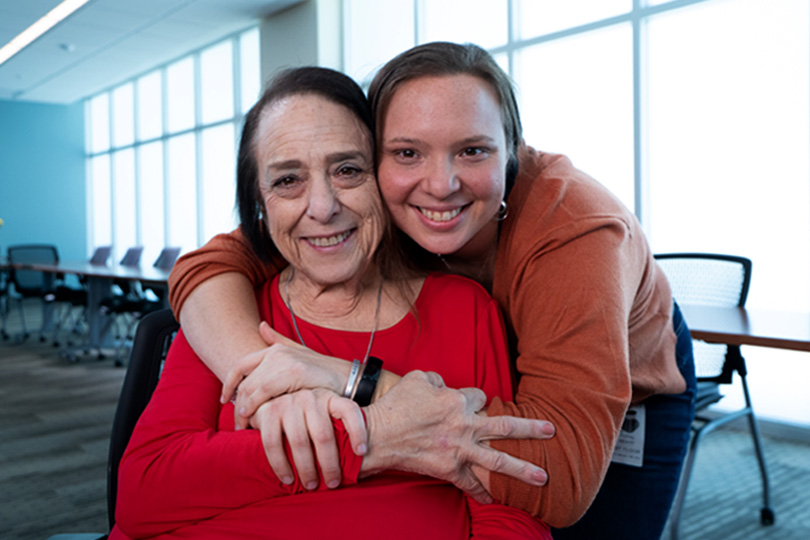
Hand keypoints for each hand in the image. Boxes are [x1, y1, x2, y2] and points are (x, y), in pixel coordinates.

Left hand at [222, 322, 349, 428]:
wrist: (350, 381)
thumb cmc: (323, 374)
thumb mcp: (300, 355)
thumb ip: (278, 341)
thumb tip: (261, 326)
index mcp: (275, 349)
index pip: (240, 365)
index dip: (228, 384)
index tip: (224, 400)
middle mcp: (278, 352)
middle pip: (244, 380)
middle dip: (236, 403)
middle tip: (237, 422)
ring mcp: (286, 360)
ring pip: (252, 387)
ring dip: (244, 409)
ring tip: (244, 425)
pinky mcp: (295, 372)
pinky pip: (266, 391)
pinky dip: (257, 406)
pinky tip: (256, 419)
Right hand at [250, 388, 366, 489]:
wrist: (271, 397)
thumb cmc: (306, 415)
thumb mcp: (326, 413)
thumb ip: (339, 427)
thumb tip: (361, 458)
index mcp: (329, 396)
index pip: (349, 410)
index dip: (358, 431)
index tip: (361, 453)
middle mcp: (309, 397)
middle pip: (323, 434)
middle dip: (329, 464)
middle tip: (333, 483)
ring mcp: (287, 403)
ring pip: (299, 441)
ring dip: (305, 468)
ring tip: (311, 485)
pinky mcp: (268, 412)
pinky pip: (273, 443)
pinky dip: (280, 465)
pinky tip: (287, 479)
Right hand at [363, 371, 553, 503]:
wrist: (378, 435)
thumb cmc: (396, 405)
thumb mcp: (418, 378)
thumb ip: (437, 379)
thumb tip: (445, 386)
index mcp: (457, 400)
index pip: (479, 396)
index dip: (476, 399)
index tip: (473, 403)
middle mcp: (464, 425)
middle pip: (505, 427)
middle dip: (531, 429)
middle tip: (552, 430)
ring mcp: (459, 450)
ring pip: (498, 461)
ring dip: (523, 469)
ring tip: (543, 476)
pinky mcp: (449, 470)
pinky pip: (471, 484)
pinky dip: (483, 493)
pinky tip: (495, 500)